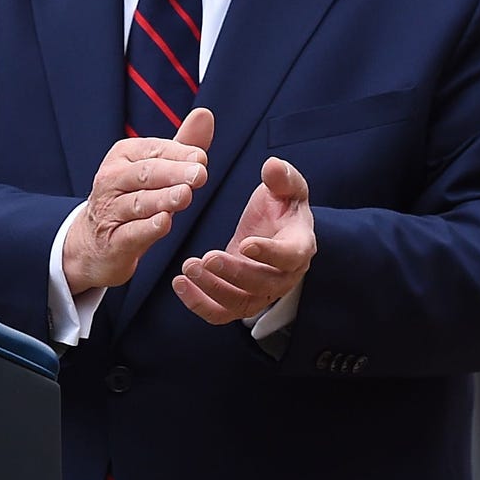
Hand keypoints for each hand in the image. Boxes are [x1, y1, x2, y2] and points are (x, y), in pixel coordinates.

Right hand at [63, 108, 212, 295]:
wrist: (95, 243)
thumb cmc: (132, 197)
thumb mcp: (156, 171)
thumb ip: (182, 146)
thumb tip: (205, 114)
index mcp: (123, 156)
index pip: (154, 151)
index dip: (179, 154)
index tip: (202, 159)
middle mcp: (112, 180)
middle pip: (145, 174)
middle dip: (173, 173)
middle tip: (200, 174)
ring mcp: (109, 211)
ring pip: (138, 203)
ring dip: (163, 199)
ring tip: (185, 195)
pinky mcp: (112, 242)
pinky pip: (130, 233)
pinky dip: (147, 228)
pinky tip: (164, 222)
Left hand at [172, 154, 314, 325]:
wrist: (274, 228)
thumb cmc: (282, 206)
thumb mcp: (287, 186)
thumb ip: (282, 177)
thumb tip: (272, 166)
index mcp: (300, 246)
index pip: (290, 256)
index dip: (270, 253)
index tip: (246, 244)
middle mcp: (285, 276)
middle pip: (262, 285)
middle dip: (233, 274)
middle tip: (205, 258)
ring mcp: (262, 293)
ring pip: (240, 303)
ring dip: (212, 290)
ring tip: (188, 267)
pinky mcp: (240, 300)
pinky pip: (220, 313)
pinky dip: (199, 303)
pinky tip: (179, 283)